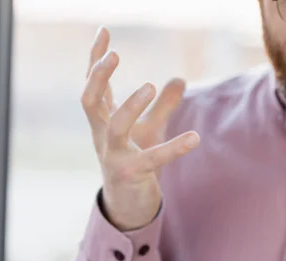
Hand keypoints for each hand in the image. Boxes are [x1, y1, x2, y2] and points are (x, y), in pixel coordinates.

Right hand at [82, 27, 199, 230]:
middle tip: (114, 55)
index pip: (93, 86)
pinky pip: (153, 158)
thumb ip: (162, 105)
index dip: (95, 60)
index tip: (104, 31)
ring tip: (150, 85)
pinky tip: (195, 138)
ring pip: (115, 127)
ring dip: (130, 105)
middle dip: (98, 77)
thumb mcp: (149, 129)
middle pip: (89, 101)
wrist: (128, 203)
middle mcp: (102, 136)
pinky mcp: (132, 174)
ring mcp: (114, 156)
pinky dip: (174, 148)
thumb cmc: (134, 160)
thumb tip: (179, 79)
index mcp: (102, 121)